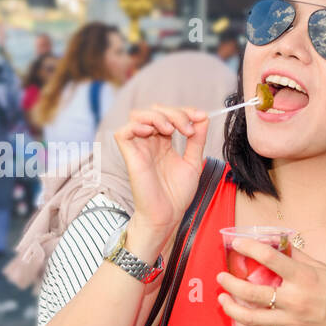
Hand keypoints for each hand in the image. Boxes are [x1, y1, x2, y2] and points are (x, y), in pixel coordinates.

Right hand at [112, 105, 208, 239]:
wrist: (167, 215)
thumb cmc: (176, 195)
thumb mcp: (193, 162)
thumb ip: (197, 140)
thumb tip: (203, 118)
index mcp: (164, 143)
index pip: (170, 115)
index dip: (185, 111)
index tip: (201, 117)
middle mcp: (150, 142)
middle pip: (155, 110)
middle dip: (175, 113)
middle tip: (188, 129)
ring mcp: (139, 148)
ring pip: (138, 115)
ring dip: (157, 116)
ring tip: (171, 130)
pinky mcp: (130, 156)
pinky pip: (123, 132)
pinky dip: (137, 125)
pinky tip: (153, 132)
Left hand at [215, 237, 325, 325]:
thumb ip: (300, 257)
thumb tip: (280, 243)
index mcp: (304, 278)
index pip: (270, 259)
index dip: (249, 248)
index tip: (236, 243)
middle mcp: (295, 300)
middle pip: (252, 292)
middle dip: (230, 284)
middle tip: (221, 277)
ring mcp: (292, 323)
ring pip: (251, 318)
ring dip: (231, 309)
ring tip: (223, 301)